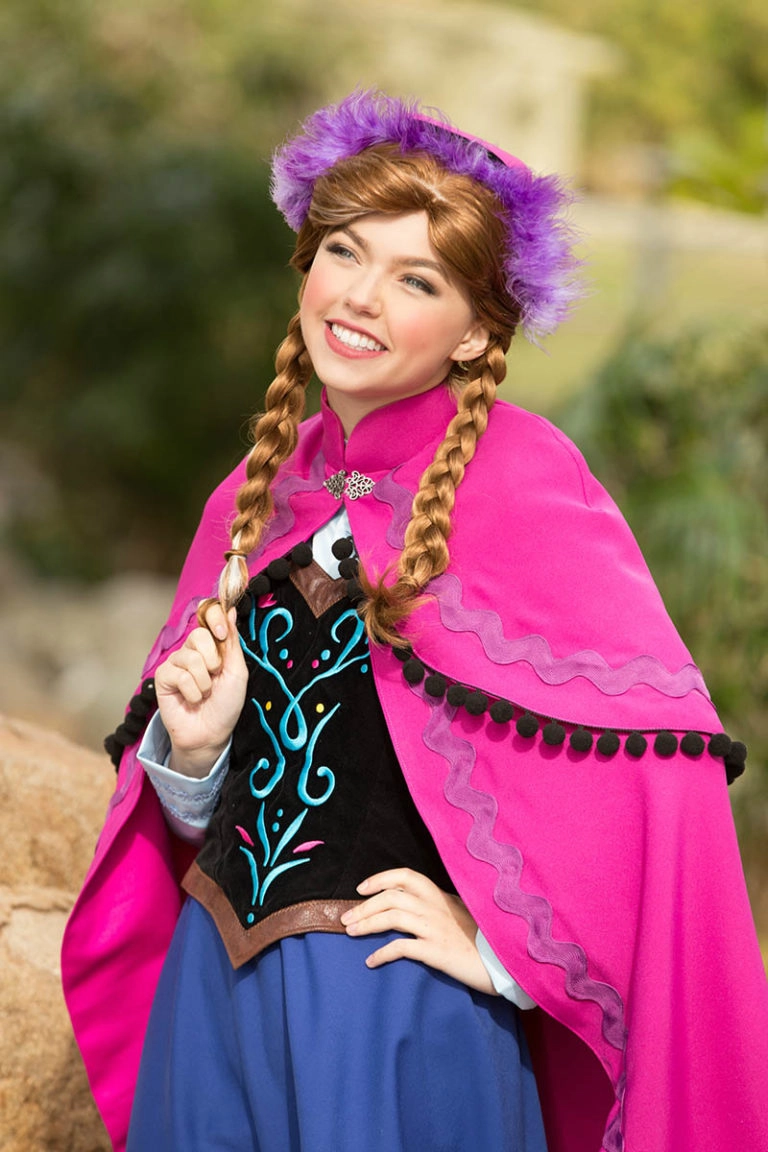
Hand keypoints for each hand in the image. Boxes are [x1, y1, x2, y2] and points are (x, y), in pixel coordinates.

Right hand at [155, 602, 247, 777]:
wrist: (211, 733)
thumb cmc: (226, 704)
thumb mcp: (237, 671)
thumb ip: (232, 641)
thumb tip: (230, 609)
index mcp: (211, 645)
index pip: (208, 615)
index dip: (214, 617)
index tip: (222, 633)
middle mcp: (192, 650)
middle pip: (199, 635)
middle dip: (213, 660)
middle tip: (215, 677)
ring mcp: (175, 662)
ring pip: (191, 658)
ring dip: (204, 682)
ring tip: (204, 694)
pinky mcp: (163, 677)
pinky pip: (180, 675)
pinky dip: (193, 692)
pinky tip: (192, 700)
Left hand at [340, 868, 495, 994]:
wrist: (503, 961)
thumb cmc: (482, 938)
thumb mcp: (461, 912)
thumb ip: (439, 905)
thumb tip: (412, 905)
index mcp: (440, 895)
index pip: (405, 876)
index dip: (380, 879)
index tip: (361, 888)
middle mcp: (435, 907)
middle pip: (391, 897)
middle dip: (364, 906)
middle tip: (346, 918)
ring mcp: (435, 928)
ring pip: (392, 917)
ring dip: (367, 924)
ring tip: (351, 933)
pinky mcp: (436, 951)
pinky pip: (402, 948)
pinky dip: (382, 953)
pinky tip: (371, 961)